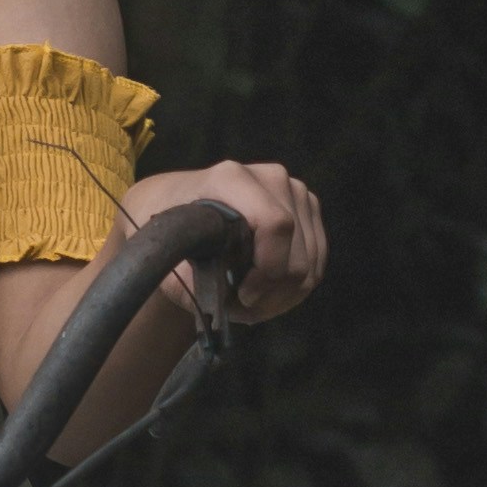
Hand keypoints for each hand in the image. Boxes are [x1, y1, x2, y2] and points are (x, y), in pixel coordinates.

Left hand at [125, 158, 324, 327]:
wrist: (177, 203)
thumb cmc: (171, 229)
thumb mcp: (169, 253)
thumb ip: (196, 278)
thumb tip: (230, 301)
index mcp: (231, 178)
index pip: (276, 224)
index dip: (268, 271)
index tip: (242, 297)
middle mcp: (269, 177)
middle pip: (298, 252)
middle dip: (273, 294)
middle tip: (241, 309)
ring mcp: (293, 189)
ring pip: (311, 262)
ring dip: (283, 295)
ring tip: (250, 303)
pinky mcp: (307, 206)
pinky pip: (317, 260)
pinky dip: (294, 286)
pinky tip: (266, 292)